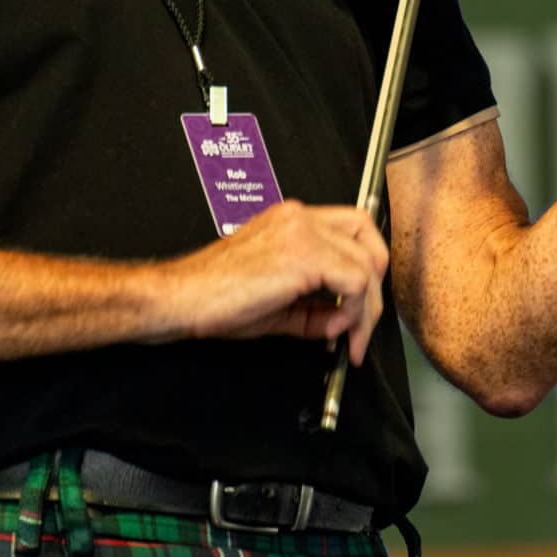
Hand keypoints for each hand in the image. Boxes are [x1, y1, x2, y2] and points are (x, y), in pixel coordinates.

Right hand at [154, 200, 391, 364]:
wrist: (181, 298)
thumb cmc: (213, 298)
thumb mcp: (276, 303)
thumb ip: (313, 307)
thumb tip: (341, 323)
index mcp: (291, 221)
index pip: (352, 227)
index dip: (365, 265)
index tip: (360, 302)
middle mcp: (299, 218)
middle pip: (368, 237)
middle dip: (375, 287)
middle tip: (363, 325)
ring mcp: (303, 232)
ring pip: (366, 264)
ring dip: (364, 311)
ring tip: (343, 338)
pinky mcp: (305, 254)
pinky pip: (355, 283)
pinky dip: (350, 313)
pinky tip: (327, 330)